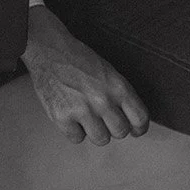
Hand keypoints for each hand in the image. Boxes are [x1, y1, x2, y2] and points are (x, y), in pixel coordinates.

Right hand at [22, 4, 149, 145]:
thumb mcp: (109, 73)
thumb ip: (121, 97)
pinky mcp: (61, 117)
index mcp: (118, 87)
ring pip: (101, 139)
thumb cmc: (79, 59)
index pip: (140, 118)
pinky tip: (71, 116)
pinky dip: (74, 130)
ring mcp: (81, 110)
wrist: (49, 50)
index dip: (139, 127)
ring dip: (95, 131)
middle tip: (105, 119)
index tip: (135, 130)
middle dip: (114, 127)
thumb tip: (131, 122)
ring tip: (87, 117)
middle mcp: (102, 100)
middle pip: (121, 132)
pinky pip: (77, 138)